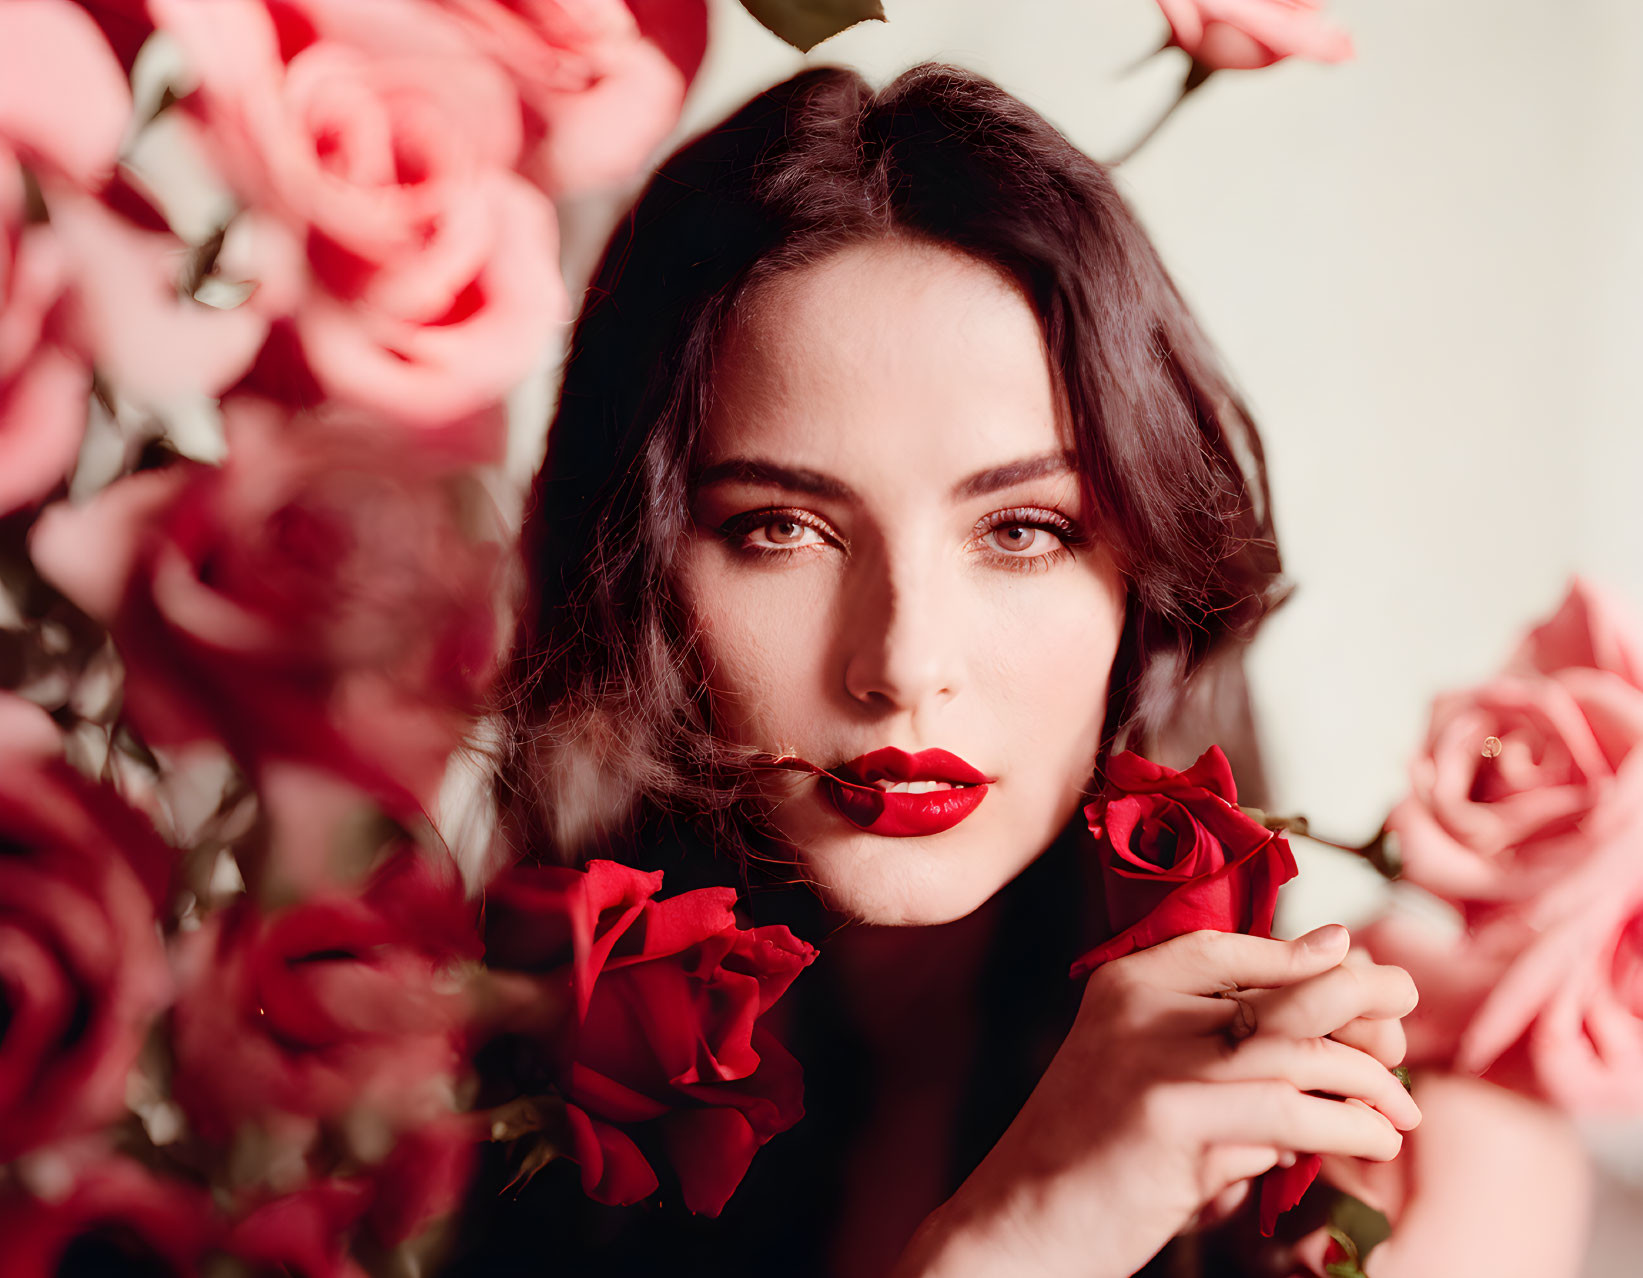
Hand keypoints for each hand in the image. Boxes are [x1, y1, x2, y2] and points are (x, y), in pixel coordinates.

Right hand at [892, 925, 1419, 1277]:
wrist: (1018, 1222)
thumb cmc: (1091, 1156)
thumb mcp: (1137, 1071)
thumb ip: (1207, 1036)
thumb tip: (1313, 1004)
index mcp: (1127, 984)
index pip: (1234, 947)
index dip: (1309, 957)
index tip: (1361, 968)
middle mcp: (1142, 1007)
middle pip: (1286, 987)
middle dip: (1365, 999)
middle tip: (1406, 1018)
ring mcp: (1159, 1062)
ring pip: (1303, 1051)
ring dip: (1373, 1081)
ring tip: (1401, 1112)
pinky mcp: (1176, 1122)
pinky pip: (1294, 1116)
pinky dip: (1349, 1128)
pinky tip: (1373, 1141)